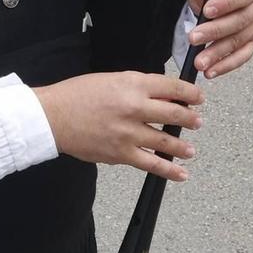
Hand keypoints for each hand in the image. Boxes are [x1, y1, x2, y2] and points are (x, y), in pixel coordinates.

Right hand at [33, 71, 203, 181]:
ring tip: (190, 149)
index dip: (190, 93)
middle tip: (197, 121)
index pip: (172, 87)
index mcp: (132, 84)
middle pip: (174, 113)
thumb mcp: (110, 80)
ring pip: (166, 140)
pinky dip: (169, 170)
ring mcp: (129, 132)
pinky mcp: (121, 153)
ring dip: (182, 146)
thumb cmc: (76, 95)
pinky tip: (181, 173)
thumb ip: (135, 87)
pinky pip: (151, 163)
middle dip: (190, 118)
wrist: (53, 116)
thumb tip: (158, 96)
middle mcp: (135, 107)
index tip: (198, 97)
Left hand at [185, 0, 252, 78]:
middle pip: (240, 21)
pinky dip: (225, 65)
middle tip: (194, 38)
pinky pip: (242, 57)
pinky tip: (211, 71)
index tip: (206, 11)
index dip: (225, 3)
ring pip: (239, 42)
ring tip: (199, 61)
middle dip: (214, 31)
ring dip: (217, 53)